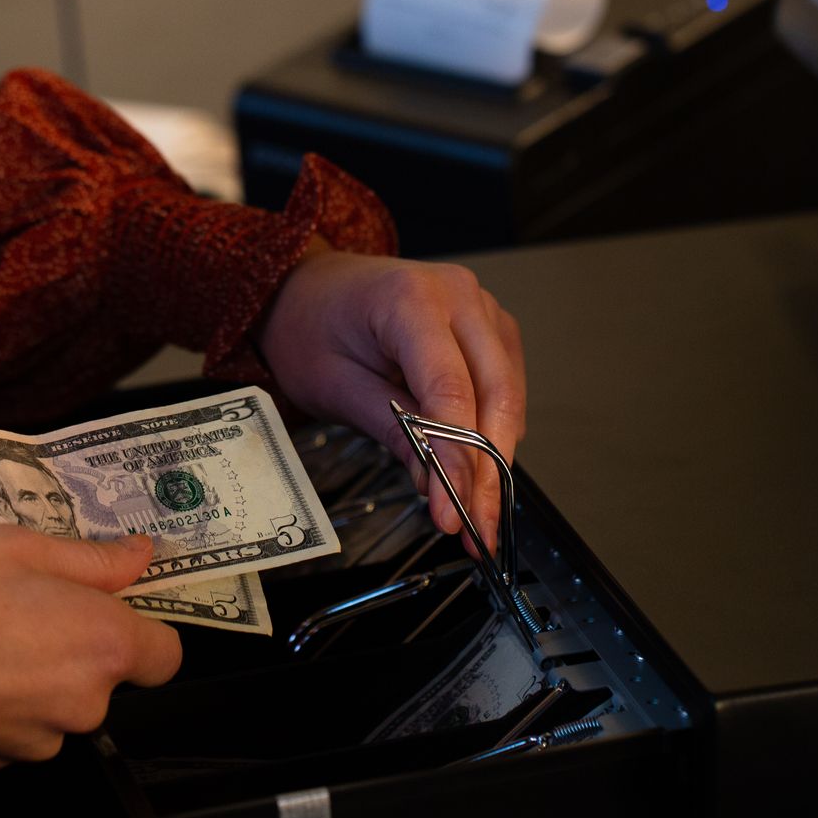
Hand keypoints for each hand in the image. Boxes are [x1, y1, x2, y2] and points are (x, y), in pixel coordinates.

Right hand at [0, 527, 180, 768]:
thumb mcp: (17, 546)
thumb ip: (91, 559)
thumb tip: (140, 556)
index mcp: (102, 647)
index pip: (165, 655)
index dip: (142, 628)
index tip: (107, 605)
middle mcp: (80, 706)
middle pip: (103, 678)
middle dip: (75, 644)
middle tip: (22, 601)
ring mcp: (33, 742)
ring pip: (54, 705)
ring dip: (32, 676)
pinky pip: (11, 727)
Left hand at [256, 243, 526, 551]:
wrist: (309, 289)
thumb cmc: (311, 327)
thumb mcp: (333, 385)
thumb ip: (391, 429)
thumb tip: (435, 483)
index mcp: (410, 298)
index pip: (450, 391)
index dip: (455, 460)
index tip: (451, 512)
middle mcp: (457, 294)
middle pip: (495, 393)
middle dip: (487, 470)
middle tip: (476, 528)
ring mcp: (480, 306)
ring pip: (508, 393)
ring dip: (496, 457)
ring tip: (477, 512)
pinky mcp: (489, 326)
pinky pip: (506, 383)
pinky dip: (495, 430)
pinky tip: (478, 470)